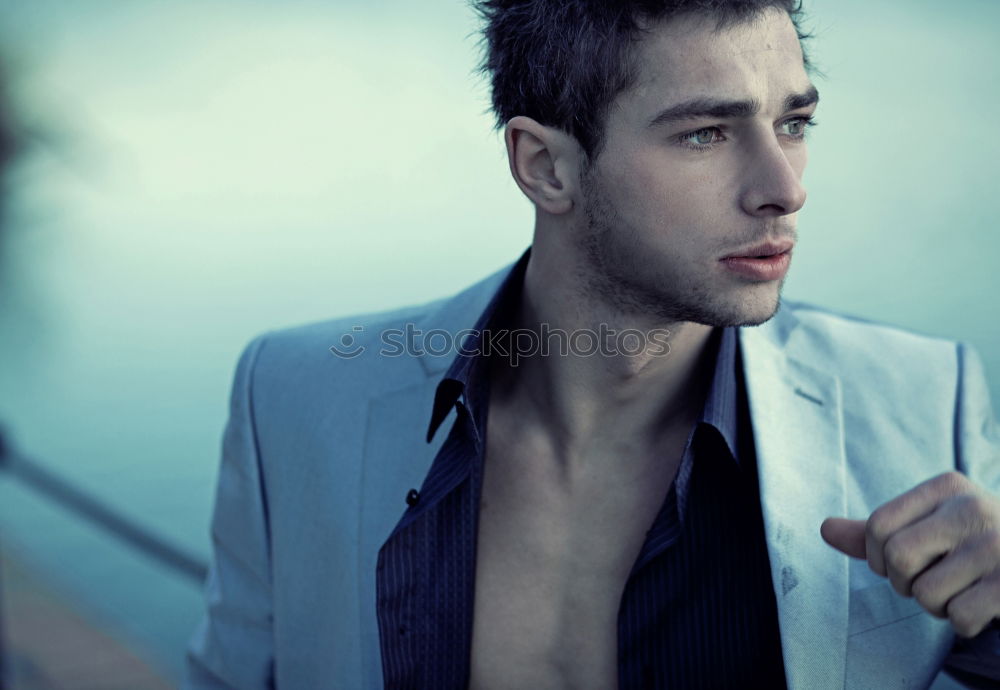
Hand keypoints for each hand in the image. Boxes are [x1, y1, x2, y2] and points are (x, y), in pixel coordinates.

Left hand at [821, 471, 999, 637]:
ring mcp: (997, 546)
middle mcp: (973, 509)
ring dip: (936, 606)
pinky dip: (963, 622)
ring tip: (961, 589)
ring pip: (926, 593)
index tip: (899, 563)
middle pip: (897, 557)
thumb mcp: (932, 524)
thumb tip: (824, 529)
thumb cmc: (975, 543)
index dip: (877, 556)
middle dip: (905, 583)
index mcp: (947, 487)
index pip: (878, 525)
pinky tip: (983, 605)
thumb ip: (879, 531)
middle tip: (931, 580)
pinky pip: (958, 617)